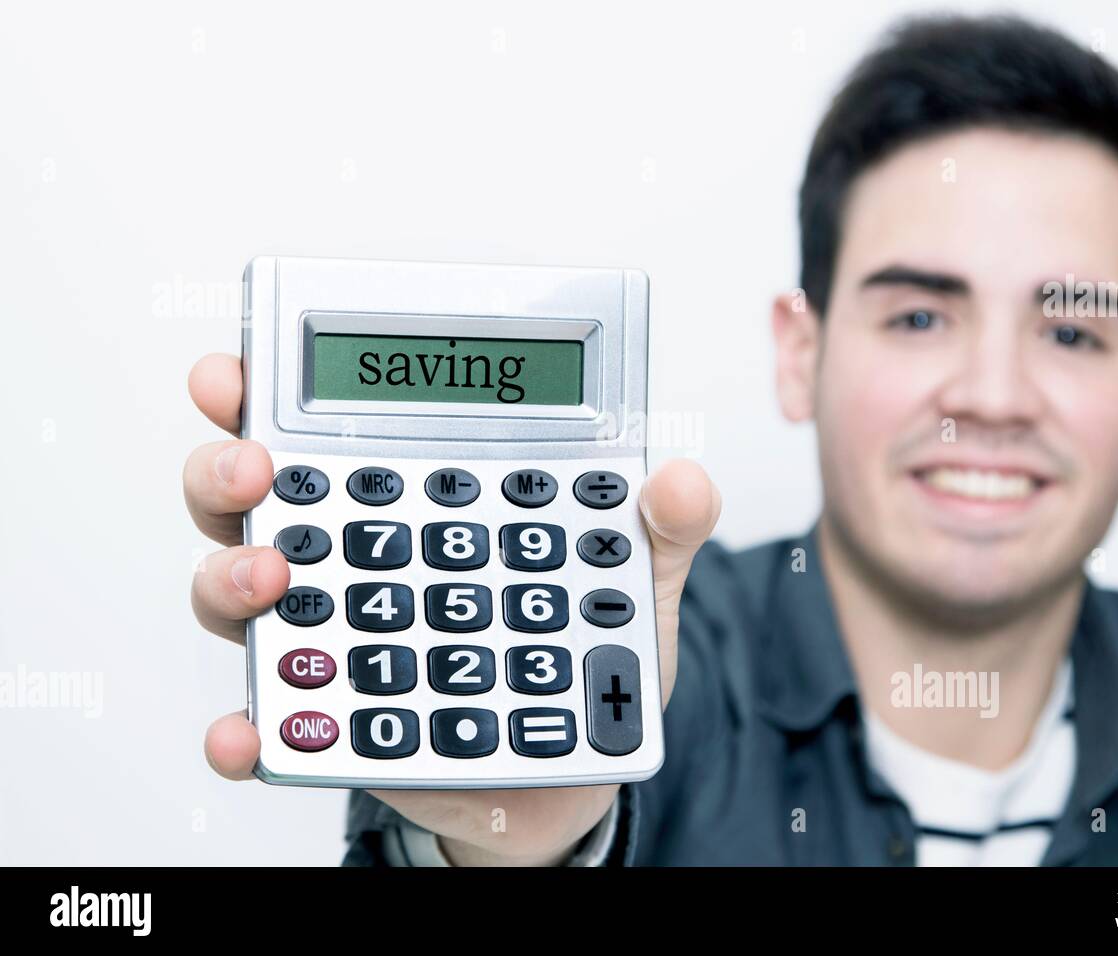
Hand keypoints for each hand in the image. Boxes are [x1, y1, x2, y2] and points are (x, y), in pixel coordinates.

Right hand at [184, 353, 721, 864]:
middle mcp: (356, 559)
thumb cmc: (583, 651)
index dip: (265, 392)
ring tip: (269, 580)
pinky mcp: (337, 725)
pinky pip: (272, 724)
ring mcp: (337, 639)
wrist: (579, 761)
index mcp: (415, 501)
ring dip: (230, 578)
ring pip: (241, 593)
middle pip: (256, 497)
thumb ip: (660, 527)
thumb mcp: (631, 579)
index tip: (235, 371)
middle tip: (252, 465)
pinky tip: (250, 733)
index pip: (329, 428)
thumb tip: (678, 479)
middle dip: (226, 468)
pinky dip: (249, 729)